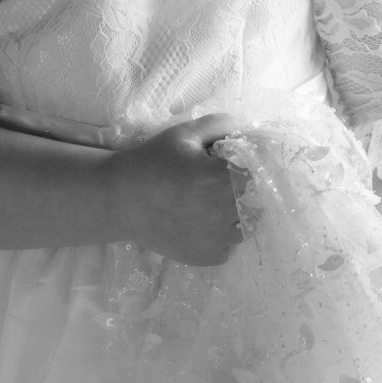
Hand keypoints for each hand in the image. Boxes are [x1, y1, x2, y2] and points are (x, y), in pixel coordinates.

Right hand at [112, 114, 248, 266]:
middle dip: (248, 191)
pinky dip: (223, 236)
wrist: (120, 199)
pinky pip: (229, 246)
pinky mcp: (206, 257)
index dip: (255, 167)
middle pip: (258, 202)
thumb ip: (221, 124)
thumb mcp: (185, 133)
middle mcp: (223, 213)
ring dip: (239, 215)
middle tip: (227, 183)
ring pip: (247, 227)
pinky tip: (204, 223)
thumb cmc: (152, 162)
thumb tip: (247, 127)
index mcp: (220, 179)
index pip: (261, 174)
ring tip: (215, 203)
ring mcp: (215, 239)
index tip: (242, 164)